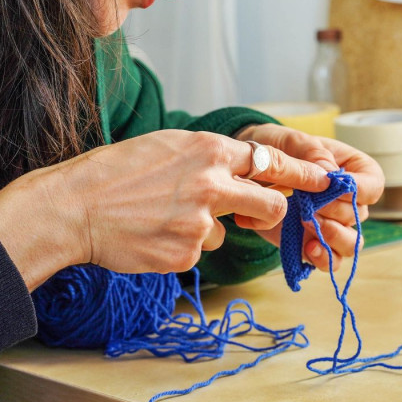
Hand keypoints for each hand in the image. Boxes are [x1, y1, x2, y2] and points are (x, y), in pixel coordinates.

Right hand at [0, 129, 331, 289]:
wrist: (75, 208)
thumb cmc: (115, 172)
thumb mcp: (168, 146)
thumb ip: (209, 158)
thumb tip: (243, 169)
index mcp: (209, 151)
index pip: (273, 162)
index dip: (305, 172)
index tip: (327, 177)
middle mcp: (213, 184)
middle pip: (272, 204)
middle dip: (271, 211)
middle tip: (252, 211)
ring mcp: (201, 223)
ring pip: (227, 230)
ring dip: (208, 228)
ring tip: (163, 216)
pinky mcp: (187, 255)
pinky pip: (200, 252)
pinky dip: (181, 246)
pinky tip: (152, 234)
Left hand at [233, 124, 383, 270]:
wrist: (249, 170)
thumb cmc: (276, 148)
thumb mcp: (291, 140)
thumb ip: (312, 153)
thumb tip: (330, 175)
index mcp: (354, 169)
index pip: (372, 185)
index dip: (356, 190)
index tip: (329, 186)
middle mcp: (349, 200)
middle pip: (358, 215)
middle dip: (333, 211)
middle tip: (307, 203)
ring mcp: (333, 224)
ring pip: (351, 243)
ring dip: (332, 237)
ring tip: (307, 224)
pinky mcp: (314, 242)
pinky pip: (330, 260)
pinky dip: (323, 258)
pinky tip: (307, 249)